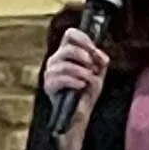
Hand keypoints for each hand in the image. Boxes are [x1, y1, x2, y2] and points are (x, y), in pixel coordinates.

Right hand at [43, 28, 108, 149]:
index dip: (84, 39)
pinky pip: (60, 78)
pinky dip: (74, 81)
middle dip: (85, 57)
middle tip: (92, 68)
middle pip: (68, 47)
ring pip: (64, 63)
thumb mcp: (98, 73)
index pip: (70, 34)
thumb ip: (100, 60)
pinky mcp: (48, 86)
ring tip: (87, 80)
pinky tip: (81, 85)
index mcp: (66, 53)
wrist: (79, 115)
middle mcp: (56, 60)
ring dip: (81, 71)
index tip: (94, 50)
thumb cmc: (86, 93)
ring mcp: (50, 73)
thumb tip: (99, 56)